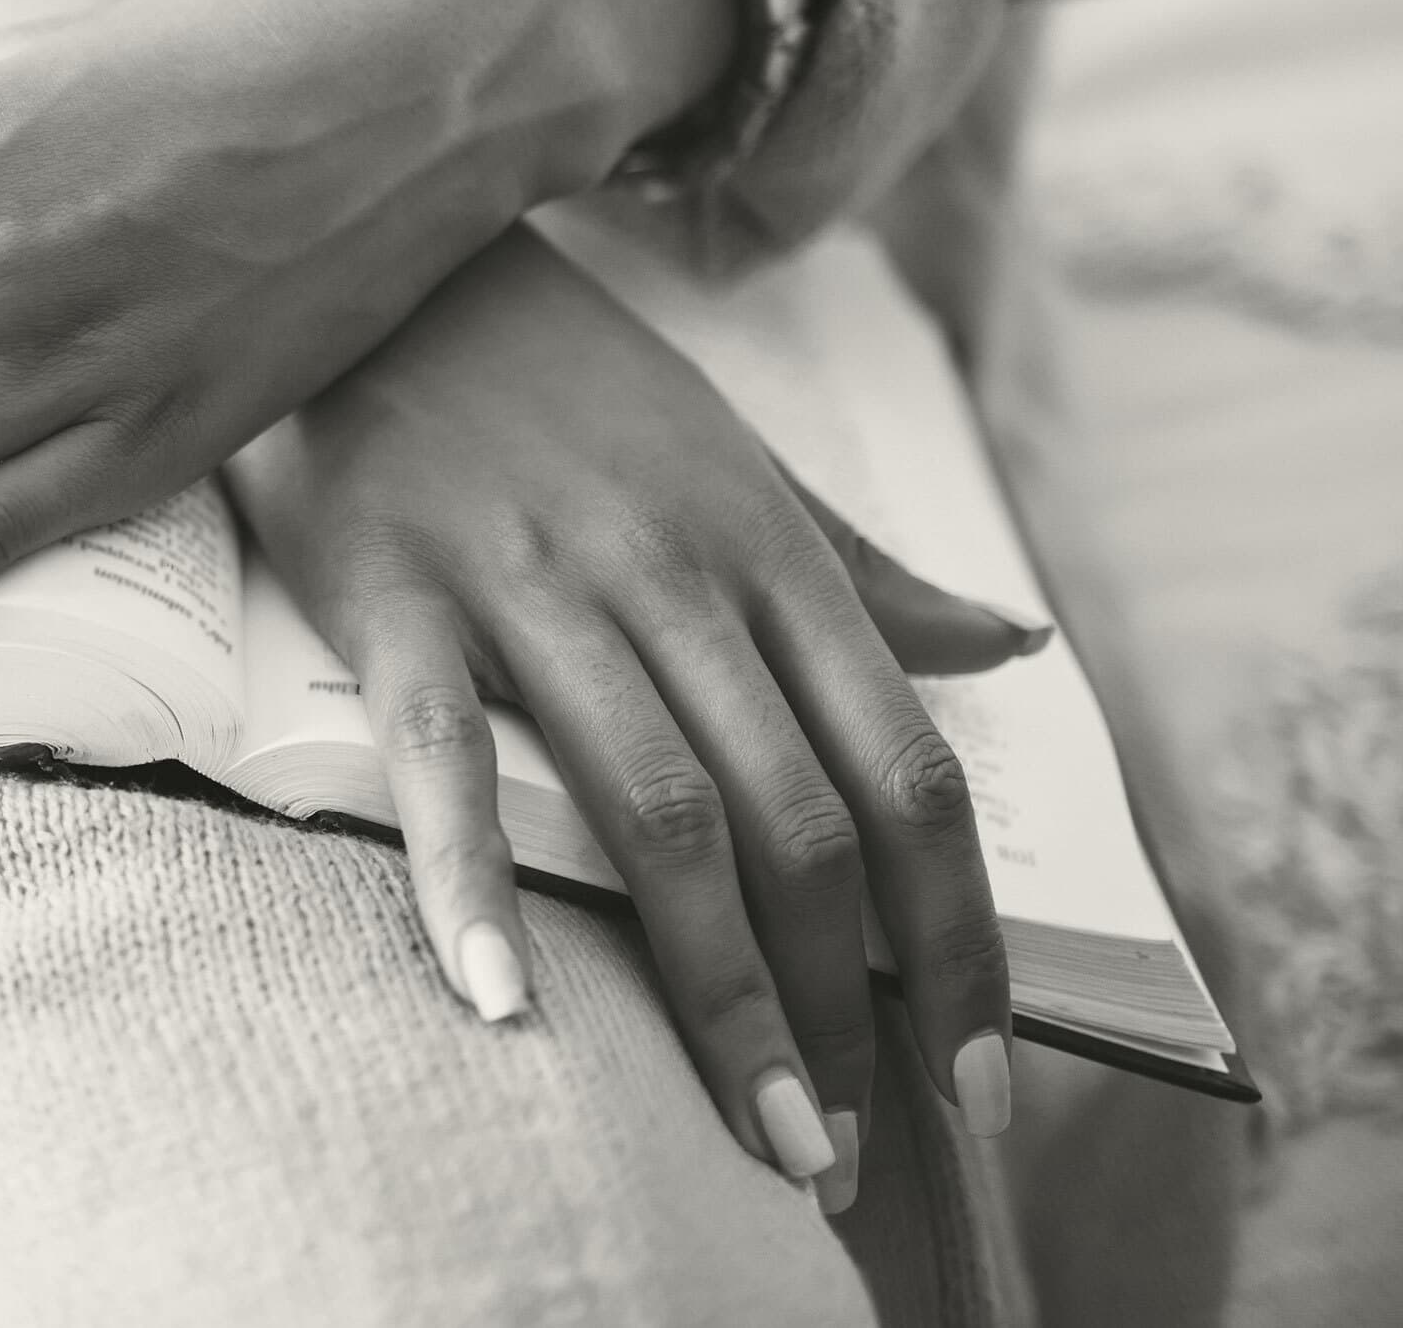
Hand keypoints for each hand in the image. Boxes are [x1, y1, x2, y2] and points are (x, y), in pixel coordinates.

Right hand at [226, 227, 1041, 1210]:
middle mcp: (673, 574)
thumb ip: (867, 576)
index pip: (902, 769)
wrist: (398, 254)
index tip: (976, 1072)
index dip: (956, 932)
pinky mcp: (395, 595)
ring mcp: (533, 584)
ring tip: (756, 1124)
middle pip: (797, 815)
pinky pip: (440, 756)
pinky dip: (470, 881)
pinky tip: (500, 1001)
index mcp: (769, 553)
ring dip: (717, 986)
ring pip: (655, 805)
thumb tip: (1006, 655)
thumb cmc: (574, 388)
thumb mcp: (740, 467)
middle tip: (846, 1148)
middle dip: (842, 1000)